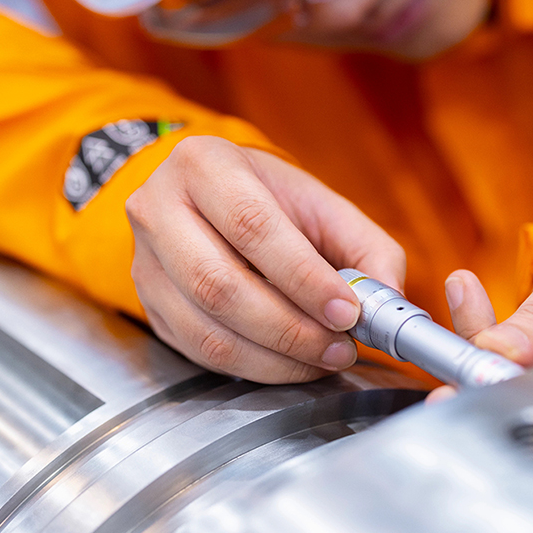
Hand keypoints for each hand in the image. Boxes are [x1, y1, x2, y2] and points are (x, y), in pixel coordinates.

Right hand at [126, 136, 404, 382]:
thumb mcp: (322, 205)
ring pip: (206, 330)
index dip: (302, 277)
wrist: (207, 203)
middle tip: (340, 346)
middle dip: (290, 328)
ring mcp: (144, 262)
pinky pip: (199, 352)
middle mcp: (158, 209)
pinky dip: (254, 368)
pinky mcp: (149, 306)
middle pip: (219, 285)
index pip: (251, 225)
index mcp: (204, 164)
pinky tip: (290, 363)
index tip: (347, 311)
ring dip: (275, 358)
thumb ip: (367, 247)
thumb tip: (388, 300)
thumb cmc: (270, 201)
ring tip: (323, 358)